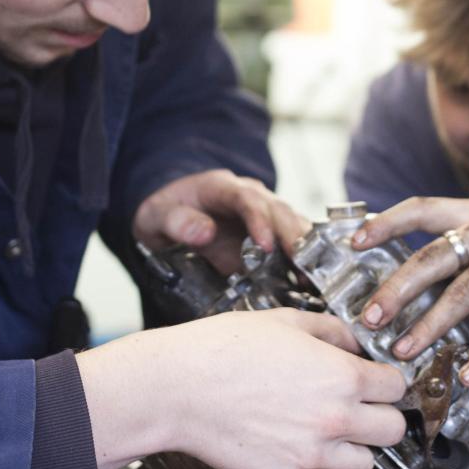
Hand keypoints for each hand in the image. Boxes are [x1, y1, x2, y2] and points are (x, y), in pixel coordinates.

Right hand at [78, 309, 406, 468]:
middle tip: (361, 405)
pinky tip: (300, 446)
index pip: (398, 386)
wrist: (177, 387)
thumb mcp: (285, 321)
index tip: (377, 379)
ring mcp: (310, 456)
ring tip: (327, 429)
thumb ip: (331, 330)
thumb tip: (354, 341)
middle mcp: (333, 419)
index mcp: (339, 376)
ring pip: (364, 464)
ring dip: (353, 447)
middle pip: (394, 430)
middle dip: (381, 415)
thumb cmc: (223, 349)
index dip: (387, 379)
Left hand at [132, 169, 310, 274]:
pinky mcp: (269, 235)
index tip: (266, 245)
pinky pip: (291, 242)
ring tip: (312, 276)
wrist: (170, 216)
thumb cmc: (165, 213)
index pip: (247, 199)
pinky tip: (309, 281)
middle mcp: (249, 196)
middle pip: (279, 210)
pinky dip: (303, 260)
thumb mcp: (156, 215)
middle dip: (293, 237)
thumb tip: (204, 232)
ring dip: (305, 249)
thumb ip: (175, 221)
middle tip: (302, 265)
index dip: (259, 220)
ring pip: (293, 224)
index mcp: (221, 187)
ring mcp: (263, 214)